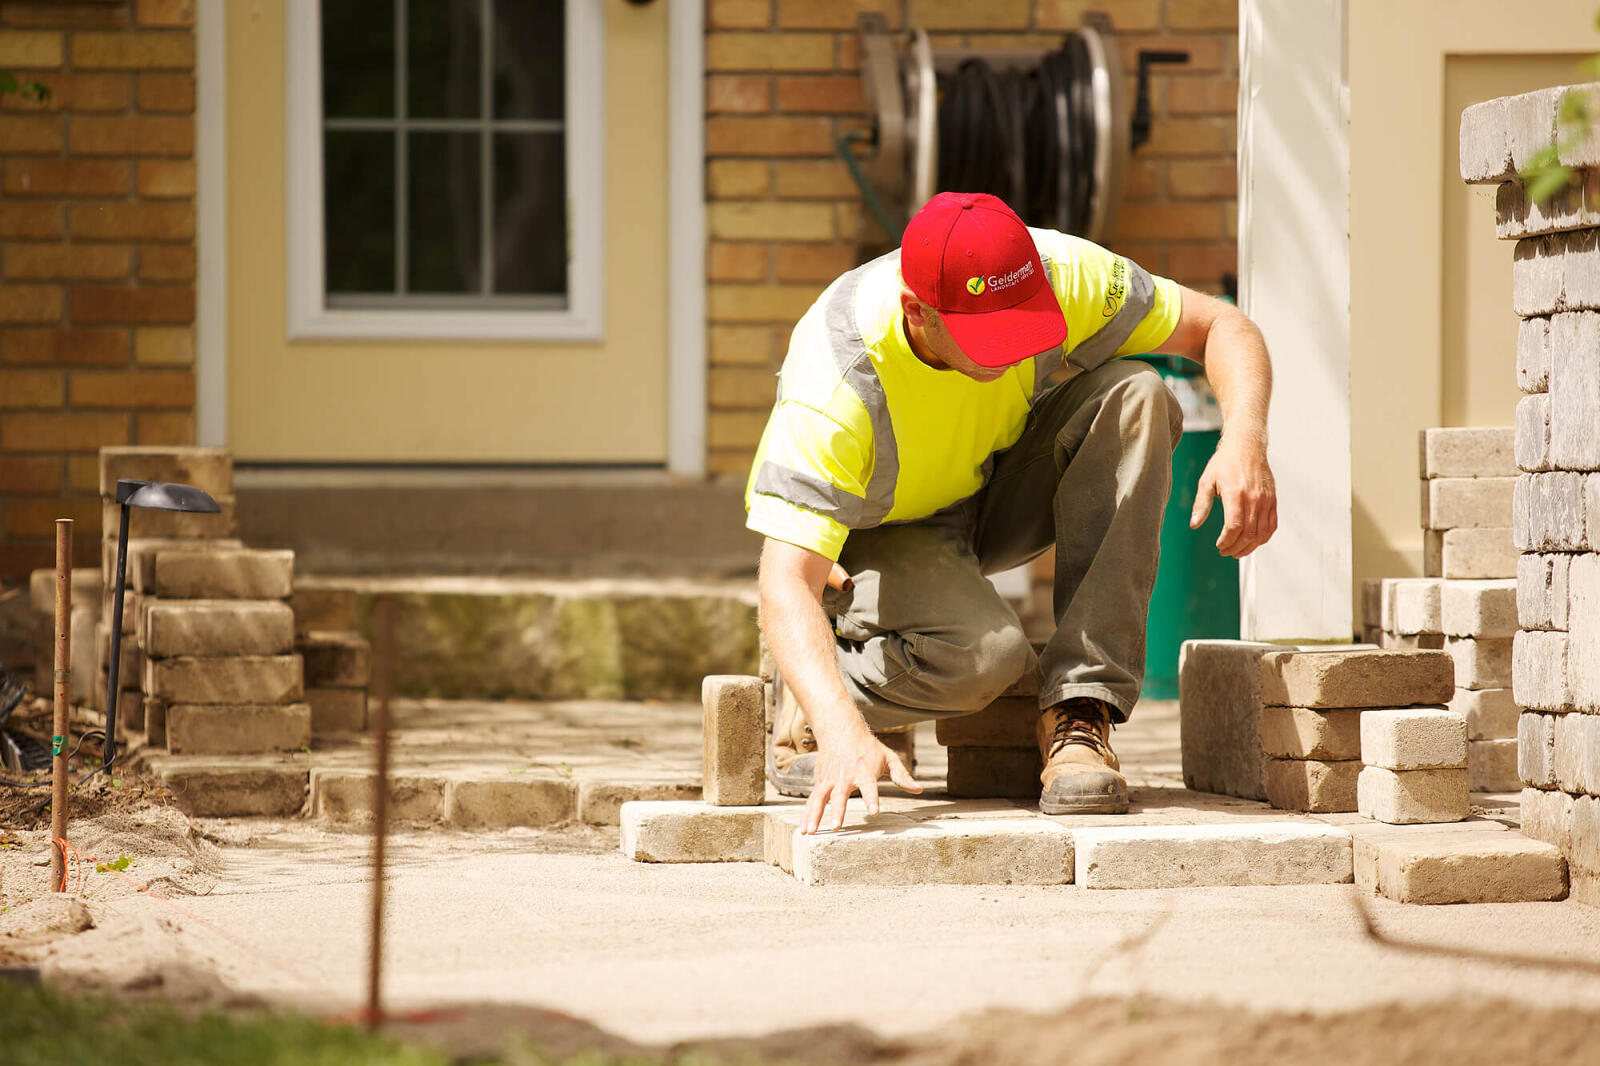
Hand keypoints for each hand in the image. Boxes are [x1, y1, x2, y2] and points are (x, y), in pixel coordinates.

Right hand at [801, 728, 921, 833]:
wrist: (840, 730)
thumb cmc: (868, 748)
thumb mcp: (888, 757)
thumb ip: (902, 775)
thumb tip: (919, 789)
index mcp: (864, 771)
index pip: (869, 787)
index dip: (872, 799)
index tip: (874, 812)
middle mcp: (845, 776)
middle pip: (840, 795)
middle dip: (838, 811)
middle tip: (836, 827)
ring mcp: (830, 779)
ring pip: (820, 799)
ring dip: (815, 816)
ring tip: (811, 833)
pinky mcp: (820, 782)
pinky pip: (812, 801)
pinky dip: (807, 815)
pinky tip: (803, 830)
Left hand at [1190, 435, 1277, 557]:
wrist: (1247, 446)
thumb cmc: (1226, 461)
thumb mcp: (1207, 481)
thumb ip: (1202, 505)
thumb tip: (1194, 524)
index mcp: (1236, 494)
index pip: (1234, 526)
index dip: (1226, 541)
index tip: (1219, 546)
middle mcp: (1254, 498)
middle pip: (1249, 534)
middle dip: (1236, 547)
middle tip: (1225, 552)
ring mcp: (1266, 500)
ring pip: (1262, 533)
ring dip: (1250, 547)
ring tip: (1238, 551)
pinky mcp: (1273, 500)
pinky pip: (1272, 525)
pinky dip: (1263, 537)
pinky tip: (1253, 541)